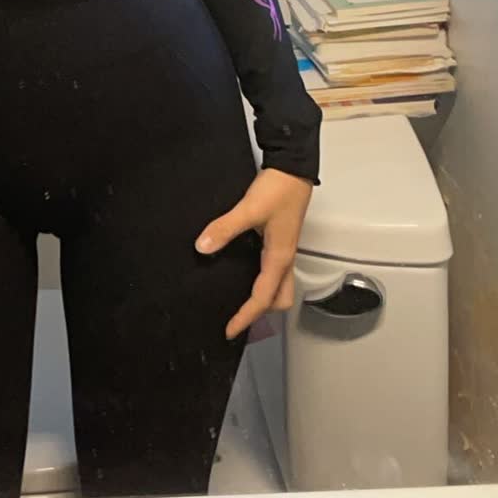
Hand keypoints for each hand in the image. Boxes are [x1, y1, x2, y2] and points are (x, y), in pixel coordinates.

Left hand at [195, 167, 312, 340]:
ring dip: (263, 297)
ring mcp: (284, 249)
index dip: (245, 317)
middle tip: (237, 317)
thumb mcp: (249, 209)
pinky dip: (262, 279)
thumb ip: (225, 228)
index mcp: (279, 259)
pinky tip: (245, 268)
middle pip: (279, 299)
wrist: (293, 168)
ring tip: (240, 299)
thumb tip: (203, 247)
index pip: (262, 299)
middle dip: (260, 313)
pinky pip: (274, 270)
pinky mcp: (281, 239)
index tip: (229, 330)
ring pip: (279, 286)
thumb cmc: (279, 189)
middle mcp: (285, 258)